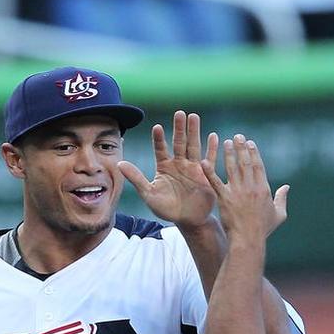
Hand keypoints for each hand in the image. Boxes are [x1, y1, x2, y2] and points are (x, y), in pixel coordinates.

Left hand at [119, 110, 219, 231]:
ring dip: (194, 132)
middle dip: (180, 128)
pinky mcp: (205, 175)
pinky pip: (209, 159)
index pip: (161, 149)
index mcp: (164, 166)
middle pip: (179, 142)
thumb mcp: (149, 194)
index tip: (158, 127)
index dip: (159, 139)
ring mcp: (193, 168)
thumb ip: (136, 178)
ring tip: (194, 117)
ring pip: (194, 146)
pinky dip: (212, 149)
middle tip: (180, 113)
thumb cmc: (167, 209)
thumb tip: (120, 164)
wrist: (188, 220)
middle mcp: (179, 164)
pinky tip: (214, 136)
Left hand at [201, 135, 289, 240]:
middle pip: (246, 163)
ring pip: (232, 168)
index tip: (249, 143)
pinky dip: (209, 171)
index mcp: (263, 189)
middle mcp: (251, 187)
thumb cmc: (263, 229)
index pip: (258, 166)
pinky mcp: (224, 198)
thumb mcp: (279, 214)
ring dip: (229, 153)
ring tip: (226, 142)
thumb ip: (282, 198)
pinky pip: (215, 182)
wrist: (248, 239)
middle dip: (241, 148)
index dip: (253, 153)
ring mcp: (237, 192)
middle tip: (237, 136)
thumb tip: (287, 187)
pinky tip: (204, 161)